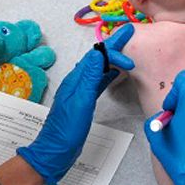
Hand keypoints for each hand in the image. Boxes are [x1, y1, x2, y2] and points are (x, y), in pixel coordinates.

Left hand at [17, 24, 134, 184]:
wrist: (55, 151)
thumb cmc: (67, 130)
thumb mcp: (81, 102)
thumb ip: (90, 78)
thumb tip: (98, 53)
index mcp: (75, 80)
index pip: (96, 56)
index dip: (113, 48)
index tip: (130, 50)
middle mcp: (77, 82)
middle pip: (97, 58)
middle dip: (113, 45)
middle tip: (129, 32)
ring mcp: (80, 92)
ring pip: (98, 68)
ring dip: (111, 57)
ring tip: (125, 49)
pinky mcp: (83, 102)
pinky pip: (97, 82)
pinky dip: (108, 74)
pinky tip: (114, 74)